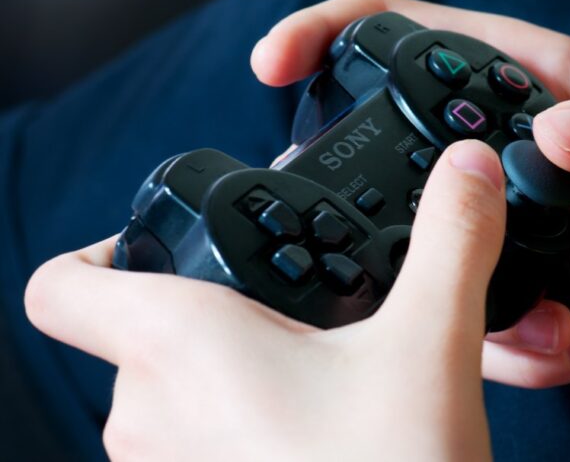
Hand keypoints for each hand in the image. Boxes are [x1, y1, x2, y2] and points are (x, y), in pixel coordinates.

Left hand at [26, 141, 504, 460]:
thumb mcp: (430, 347)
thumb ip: (449, 242)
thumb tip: (468, 172)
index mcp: (181, 345)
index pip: (64, 284)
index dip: (100, 249)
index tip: (162, 243)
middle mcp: (148, 413)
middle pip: (139, 329)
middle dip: (215, 310)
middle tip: (287, 313)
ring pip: (169, 390)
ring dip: (228, 370)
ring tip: (306, 373)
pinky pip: (192, 440)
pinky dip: (235, 420)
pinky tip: (307, 424)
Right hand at [252, 0, 569, 371]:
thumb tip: (557, 133)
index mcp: (530, 87)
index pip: (409, 37)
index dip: (333, 37)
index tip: (277, 64)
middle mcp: (504, 156)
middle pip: (392, 158)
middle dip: (357, 202)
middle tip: (362, 246)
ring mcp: (507, 223)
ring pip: (429, 258)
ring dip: (455, 304)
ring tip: (548, 325)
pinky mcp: (525, 281)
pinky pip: (483, 319)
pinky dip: (520, 348)